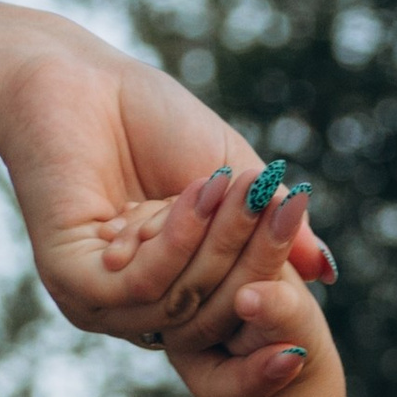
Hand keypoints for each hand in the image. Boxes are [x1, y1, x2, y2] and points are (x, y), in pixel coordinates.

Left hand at [0, 29, 334, 396]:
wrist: (78, 78)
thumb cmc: (152, 121)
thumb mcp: (233, 178)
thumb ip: (271, 228)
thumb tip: (325, 275)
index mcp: (171, 293)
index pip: (231, 318)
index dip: (270, 294)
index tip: (295, 222)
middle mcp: (133, 310)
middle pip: (211, 317)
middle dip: (250, 261)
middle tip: (274, 202)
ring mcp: (98, 303)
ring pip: (180, 303)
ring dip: (215, 242)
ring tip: (233, 183)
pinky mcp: (71, 281)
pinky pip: (142, 284)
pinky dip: (177, 239)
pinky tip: (198, 192)